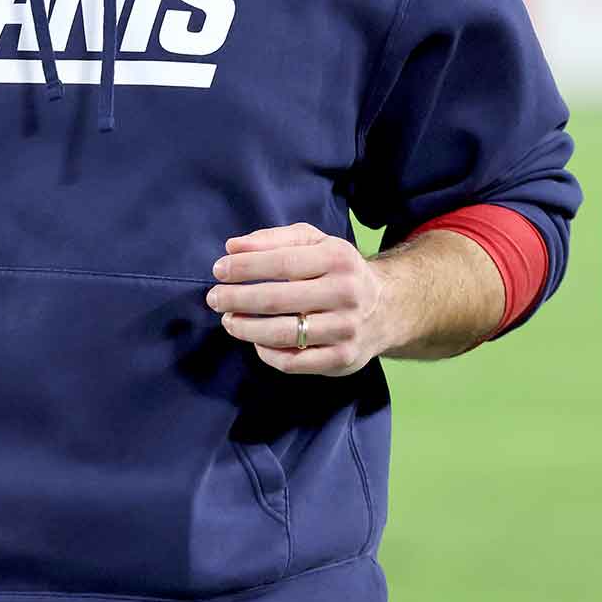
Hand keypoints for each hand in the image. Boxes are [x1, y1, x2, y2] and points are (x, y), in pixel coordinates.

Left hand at [208, 222, 388, 375]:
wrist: (387, 307)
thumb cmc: (337, 270)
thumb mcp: (314, 242)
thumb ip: (273, 239)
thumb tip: (232, 247)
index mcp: (338, 259)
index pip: (281, 263)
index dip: (245, 267)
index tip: (218, 270)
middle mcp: (345, 294)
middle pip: (278, 300)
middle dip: (237, 299)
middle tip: (214, 298)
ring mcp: (346, 329)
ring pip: (283, 334)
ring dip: (246, 328)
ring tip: (228, 321)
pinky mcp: (343, 359)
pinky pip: (294, 362)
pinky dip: (267, 353)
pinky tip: (255, 341)